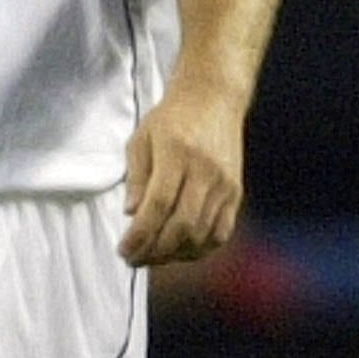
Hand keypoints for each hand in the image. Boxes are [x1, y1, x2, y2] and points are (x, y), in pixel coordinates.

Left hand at [121, 81, 246, 265]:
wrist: (213, 98)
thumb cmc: (171, 118)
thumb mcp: (141, 139)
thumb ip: (136, 178)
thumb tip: (131, 214)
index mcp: (177, 153)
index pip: (158, 205)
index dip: (140, 234)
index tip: (123, 250)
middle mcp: (205, 171)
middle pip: (182, 225)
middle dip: (154, 250)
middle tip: (134, 259)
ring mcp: (224, 183)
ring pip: (202, 233)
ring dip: (174, 254)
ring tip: (152, 257)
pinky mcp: (236, 192)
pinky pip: (221, 232)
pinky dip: (200, 248)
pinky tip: (180, 251)